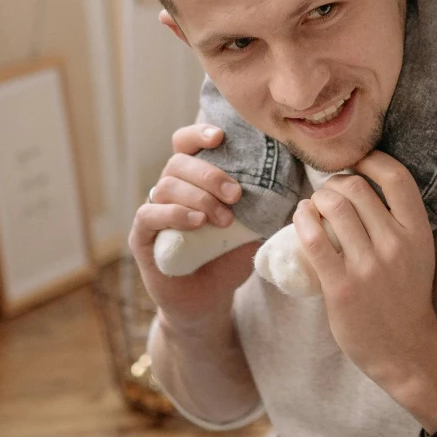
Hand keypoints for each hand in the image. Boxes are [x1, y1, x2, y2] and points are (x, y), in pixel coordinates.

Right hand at [130, 124, 255, 329]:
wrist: (208, 302)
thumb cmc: (228, 259)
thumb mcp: (251, 228)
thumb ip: (263, 205)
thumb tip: (295, 183)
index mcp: (192, 180)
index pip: (185, 143)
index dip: (198, 134)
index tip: (220, 137)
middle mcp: (169, 190)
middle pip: (178, 162)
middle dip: (210, 174)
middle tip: (236, 194)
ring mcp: (153, 212)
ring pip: (166, 186)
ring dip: (199, 197)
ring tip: (223, 219)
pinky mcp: (142, 238)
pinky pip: (149, 215)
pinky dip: (174, 214)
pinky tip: (197, 222)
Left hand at [291, 153, 436, 426]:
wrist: (405, 349)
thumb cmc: (406, 296)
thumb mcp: (418, 252)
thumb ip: (398, 221)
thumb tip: (359, 183)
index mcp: (418, 232)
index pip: (396, 177)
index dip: (371, 159)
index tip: (356, 163)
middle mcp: (395, 244)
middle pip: (356, 187)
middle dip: (334, 183)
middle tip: (327, 194)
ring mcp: (368, 266)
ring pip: (332, 207)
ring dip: (315, 199)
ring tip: (313, 207)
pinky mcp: (342, 286)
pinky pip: (313, 239)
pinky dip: (302, 220)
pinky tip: (301, 219)